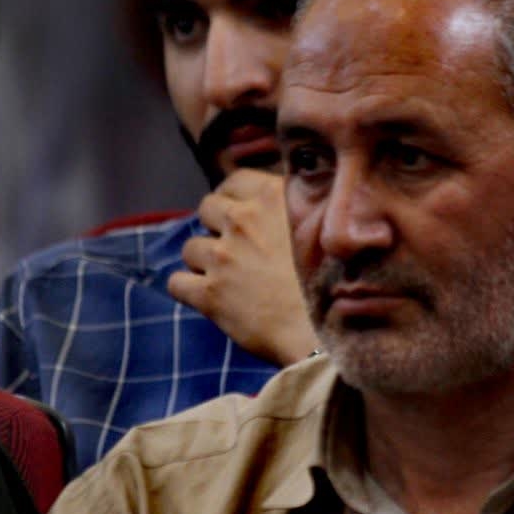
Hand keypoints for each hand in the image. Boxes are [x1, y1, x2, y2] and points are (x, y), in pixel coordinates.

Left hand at [167, 170, 317, 365]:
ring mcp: (223, 257)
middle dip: (216, 226)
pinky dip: (187, 289)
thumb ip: (299, 207)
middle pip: (207, 208)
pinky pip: (176, 283)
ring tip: (227, 278)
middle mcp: (243, 221)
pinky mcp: (209, 294)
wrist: (329, 332)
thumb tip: (283, 202)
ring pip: (190, 247)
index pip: (235, 182)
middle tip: (235, 248)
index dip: (233, 198)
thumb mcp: (325, 227)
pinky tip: (207, 298)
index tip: (240, 213)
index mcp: (272, 198)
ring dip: (203, 261)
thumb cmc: (336, 283)